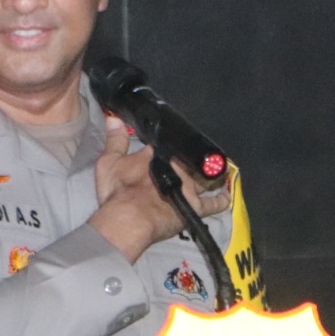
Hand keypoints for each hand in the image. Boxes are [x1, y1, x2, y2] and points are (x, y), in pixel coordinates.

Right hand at [89, 114, 230, 262]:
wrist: (128, 218)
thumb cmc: (117, 192)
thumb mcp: (108, 162)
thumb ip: (114, 140)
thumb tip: (114, 117)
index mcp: (155, 154)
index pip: (163, 145)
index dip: (163, 146)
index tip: (163, 146)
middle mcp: (176, 166)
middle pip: (187, 159)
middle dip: (188, 159)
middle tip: (190, 160)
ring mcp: (188, 186)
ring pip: (204, 177)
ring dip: (209, 174)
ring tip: (213, 172)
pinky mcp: (196, 206)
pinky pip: (215, 203)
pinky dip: (222, 199)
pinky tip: (227, 196)